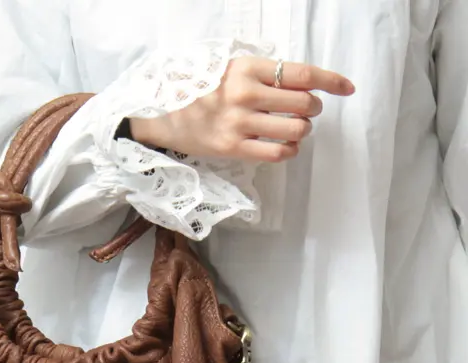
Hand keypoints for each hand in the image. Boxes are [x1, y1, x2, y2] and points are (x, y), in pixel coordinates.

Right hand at [130, 58, 354, 162]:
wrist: (159, 114)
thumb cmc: (195, 89)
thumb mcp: (225, 66)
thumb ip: (259, 70)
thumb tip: (298, 80)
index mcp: (246, 68)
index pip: (302, 74)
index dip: (331, 81)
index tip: (347, 88)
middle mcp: (245, 94)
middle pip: (304, 103)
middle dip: (312, 108)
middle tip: (305, 110)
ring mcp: (238, 123)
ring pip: (294, 129)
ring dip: (301, 130)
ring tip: (292, 128)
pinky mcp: (231, 148)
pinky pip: (276, 153)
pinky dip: (289, 151)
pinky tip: (285, 147)